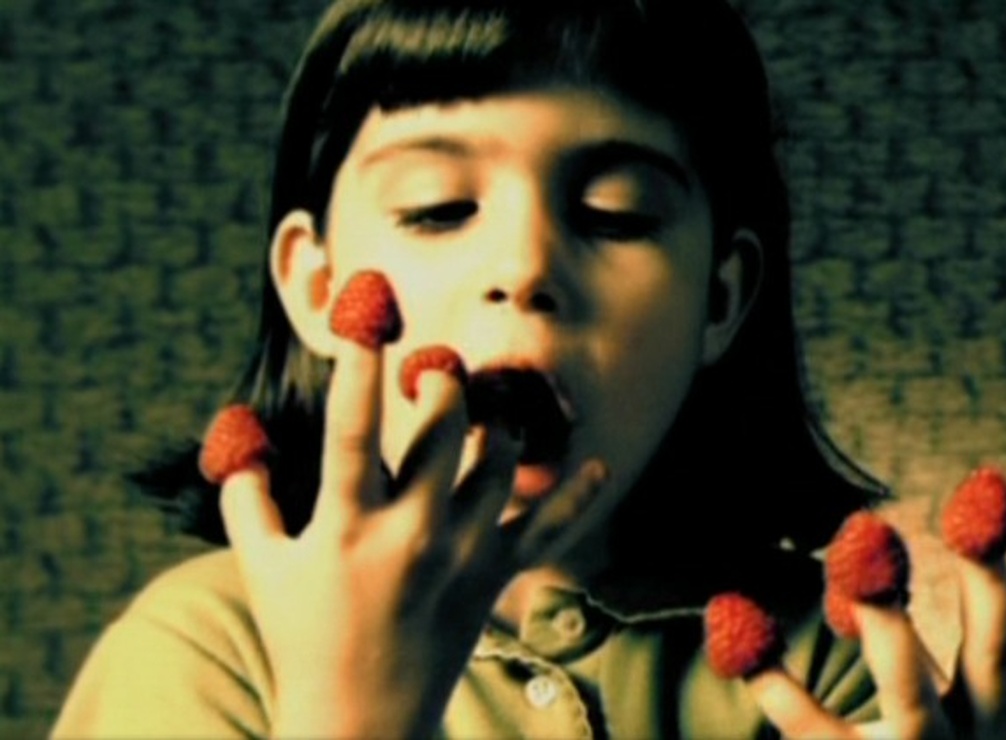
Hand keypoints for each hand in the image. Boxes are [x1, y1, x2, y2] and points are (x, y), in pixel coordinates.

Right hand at [213, 335, 605, 737]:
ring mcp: (461, 555)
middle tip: (436, 367)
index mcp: (346, 528)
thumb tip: (239, 434)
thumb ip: (248, 498)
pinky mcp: (495, 576)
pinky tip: (596, 466)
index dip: (360, 367)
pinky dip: (576, 497)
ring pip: (501, 464)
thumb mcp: (261, 568)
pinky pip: (548, 530)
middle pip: (444, 432)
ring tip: (483, 408)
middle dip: (443, 381)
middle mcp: (411, 535)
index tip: (366, 314)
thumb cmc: (304, 637)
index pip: (352, 430)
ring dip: (497, 423)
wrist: (362, 719)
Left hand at [745, 540, 1005, 738]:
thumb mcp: (953, 702)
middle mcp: (984, 739)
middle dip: (990, 574)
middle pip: (998, 654)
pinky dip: (776, 680)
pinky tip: (732, 620)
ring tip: (860, 547)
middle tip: (980, 493)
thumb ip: (930, 634)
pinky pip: (815, 733)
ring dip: (890, 622)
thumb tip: (880, 540)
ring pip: (913, 698)